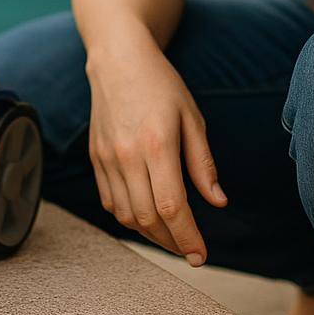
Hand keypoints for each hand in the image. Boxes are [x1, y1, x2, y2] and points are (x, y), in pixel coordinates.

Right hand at [85, 33, 227, 263]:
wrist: (117, 59)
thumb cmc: (161, 84)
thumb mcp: (192, 118)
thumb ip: (203, 164)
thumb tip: (217, 202)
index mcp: (157, 144)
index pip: (172, 206)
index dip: (187, 237)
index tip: (201, 255)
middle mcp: (127, 155)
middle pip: (148, 218)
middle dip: (172, 242)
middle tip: (190, 250)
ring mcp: (107, 158)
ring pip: (126, 215)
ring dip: (150, 234)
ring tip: (171, 237)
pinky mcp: (96, 157)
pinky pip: (109, 201)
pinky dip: (128, 217)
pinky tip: (146, 216)